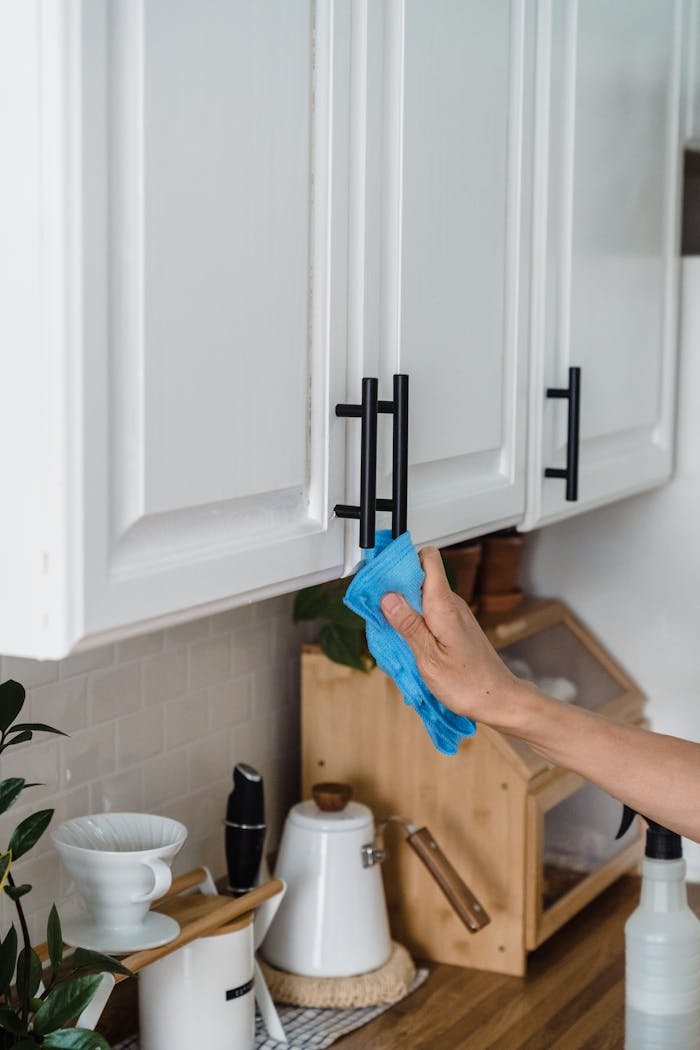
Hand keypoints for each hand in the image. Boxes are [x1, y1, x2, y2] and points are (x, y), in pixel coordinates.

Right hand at [379, 547, 519, 725]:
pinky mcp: (455, 626)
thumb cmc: (468, 683)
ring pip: (423, 596)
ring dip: (404, 608)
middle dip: (396, 587)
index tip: (381, 576)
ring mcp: (454, 614)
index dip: (403, 561)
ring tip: (390, 629)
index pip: (427, 559)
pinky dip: (415, 620)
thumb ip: (408, 625)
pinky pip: (429, 612)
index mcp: (444, 605)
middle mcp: (451, 603)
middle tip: (378, 610)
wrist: (498, 699)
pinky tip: (408, 640)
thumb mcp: (429, 657)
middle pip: (421, 576)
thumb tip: (388, 596)